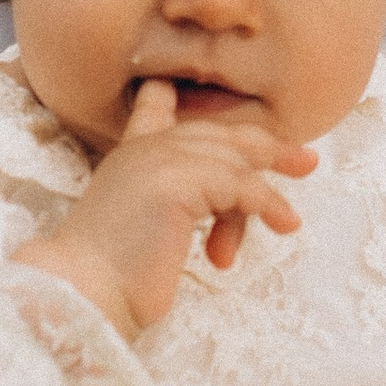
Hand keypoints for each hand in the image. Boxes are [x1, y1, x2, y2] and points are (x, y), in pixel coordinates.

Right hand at [13, 80, 316, 343]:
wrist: (81, 292)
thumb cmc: (110, 279)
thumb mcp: (147, 232)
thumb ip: (176, 208)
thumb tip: (221, 212)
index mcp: (128, 157)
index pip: (153, 110)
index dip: (175, 99)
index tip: (188, 93)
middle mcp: (142, 149)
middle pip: (216, 132)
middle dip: (264, 144)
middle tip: (304, 160)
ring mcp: (158, 159)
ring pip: (234, 159)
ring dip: (267, 192)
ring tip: (290, 221)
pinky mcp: (177, 181)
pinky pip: (241, 186)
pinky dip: (268, 204)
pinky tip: (285, 224)